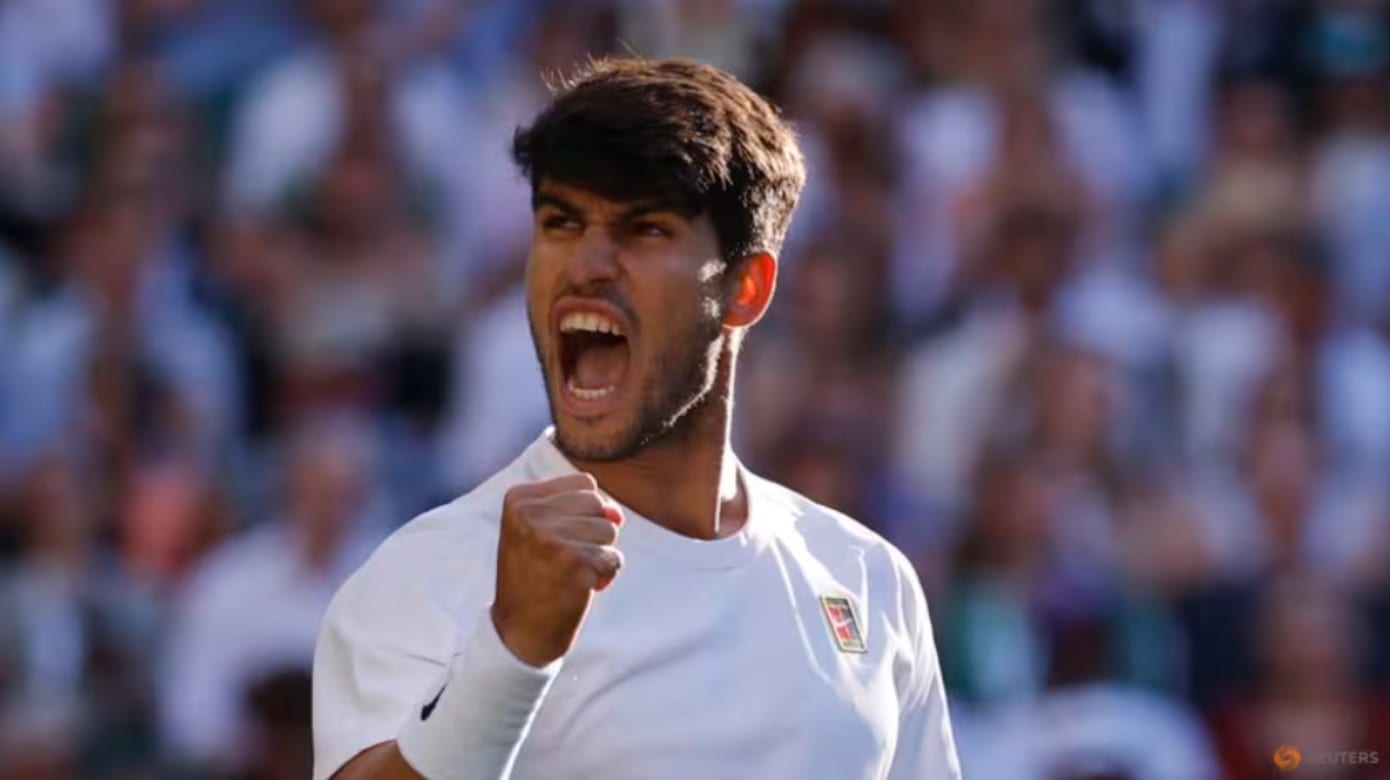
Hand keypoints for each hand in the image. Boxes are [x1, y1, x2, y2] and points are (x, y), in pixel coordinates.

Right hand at [491, 473, 624, 667]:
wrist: (520, 630)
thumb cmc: (536, 576)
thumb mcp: (540, 529)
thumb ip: (579, 508)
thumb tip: (617, 515)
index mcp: (519, 498)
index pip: (584, 483)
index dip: (587, 512)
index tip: (561, 538)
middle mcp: (531, 514)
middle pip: (598, 504)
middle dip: (594, 533)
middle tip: (565, 559)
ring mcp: (551, 538)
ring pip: (609, 530)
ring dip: (599, 555)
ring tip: (570, 573)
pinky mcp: (574, 564)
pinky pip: (614, 558)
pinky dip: (605, 575)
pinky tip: (579, 587)